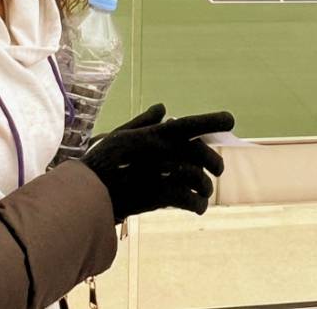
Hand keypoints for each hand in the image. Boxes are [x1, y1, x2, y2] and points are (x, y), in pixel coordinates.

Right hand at [81, 104, 234, 222]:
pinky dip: (197, 204)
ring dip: (205, 186)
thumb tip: (162, 107)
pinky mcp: (156, 195)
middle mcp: (160, 151)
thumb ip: (145, 122)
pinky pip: (187, 199)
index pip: (189, 123)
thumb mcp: (121, 135)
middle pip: (199, 151)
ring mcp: (159, 172)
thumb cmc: (102, 162)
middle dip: (214, 161)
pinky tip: (198, 208)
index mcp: (154, 134)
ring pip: (197, 176)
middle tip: (218, 171)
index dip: (211, 120)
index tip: (230, 120)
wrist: (86, 192)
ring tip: (205, 194)